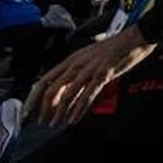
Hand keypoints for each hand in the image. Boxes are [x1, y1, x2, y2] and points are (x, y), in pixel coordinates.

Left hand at [26, 25, 154, 125]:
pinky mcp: (103, 74)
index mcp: (71, 60)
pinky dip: (79, 109)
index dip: (33, 97)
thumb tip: (65, 91)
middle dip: (44, 109)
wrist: (134, 38)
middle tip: (42, 121)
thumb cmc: (113, 49)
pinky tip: (75, 118)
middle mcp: (76, 64)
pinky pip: (87, 94)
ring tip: (56, 123)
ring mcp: (89, 69)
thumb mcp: (89, 58)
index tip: (28, 111)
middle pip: (52, 89)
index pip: (44, 80)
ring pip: (67, 94)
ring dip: (59, 112)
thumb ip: (77, 73)